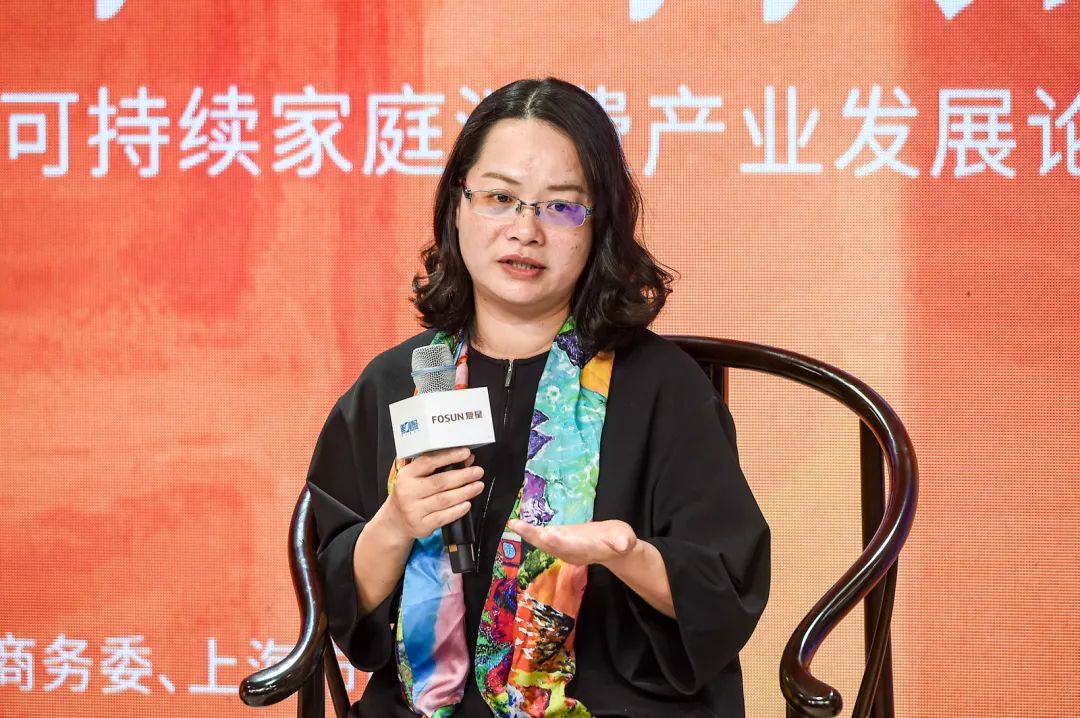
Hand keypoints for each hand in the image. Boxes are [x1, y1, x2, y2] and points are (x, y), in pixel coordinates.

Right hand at [382, 446, 484, 540]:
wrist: (396, 522)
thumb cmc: (409, 495)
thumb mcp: (417, 477)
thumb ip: (440, 467)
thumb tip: (466, 459)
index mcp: (406, 475)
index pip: (428, 462)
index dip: (449, 456)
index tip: (465, 453)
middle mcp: (408, 492)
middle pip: (440, 482)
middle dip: (463, 476)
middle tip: (477, 472)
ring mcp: (414, 510)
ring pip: (444, 500)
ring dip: (465, 492)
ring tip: (477, 486)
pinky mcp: (422, 525)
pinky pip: (444, 517)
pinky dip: (458, 510)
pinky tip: (467, 504)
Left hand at [507, 518, 638, 566]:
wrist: (615, 548)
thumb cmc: (621, 541)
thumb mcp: (625, 540)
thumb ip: (623, 542)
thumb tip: (623, 545)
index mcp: (586, 549)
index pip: (570, 547)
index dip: (559, 541)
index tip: (547, 533)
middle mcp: (570, 551)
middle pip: (550, 545)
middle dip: (535, 536)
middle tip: (519, 526)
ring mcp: (563, 548)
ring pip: (543, 543)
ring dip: (528, 534)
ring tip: (514, 523)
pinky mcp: (560, 541)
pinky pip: (542, 538)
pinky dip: (530, 532)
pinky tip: (517, 524)